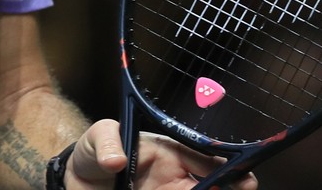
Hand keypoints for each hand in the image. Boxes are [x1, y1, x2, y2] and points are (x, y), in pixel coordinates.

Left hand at [65, 120, 257, 189]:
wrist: (76, 181)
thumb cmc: (93, 152)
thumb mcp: (97, 137)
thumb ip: (107, 142)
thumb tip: (115, 160)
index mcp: (172, 154)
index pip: (211, 161)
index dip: (232, 171)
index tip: (245, 181)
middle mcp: (178, 181)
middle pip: (216, 188)